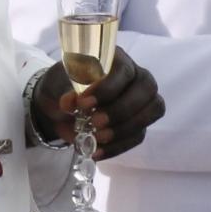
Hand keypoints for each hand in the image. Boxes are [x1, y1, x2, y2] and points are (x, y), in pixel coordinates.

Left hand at [33, 49, 164, 158]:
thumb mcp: (59, 82)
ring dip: (125, 129)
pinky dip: (118, 146)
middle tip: (96, 122)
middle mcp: (136, 77)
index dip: (107, 88)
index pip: (124, 70)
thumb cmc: (64, 85)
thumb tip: (69, 102)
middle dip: (121, 109)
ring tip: (98, 138)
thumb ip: (65, 89)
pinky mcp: (139, 123)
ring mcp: (141, 101)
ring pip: (151, 112)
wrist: (59, 106)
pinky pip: (138, 135)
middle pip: (146, 90)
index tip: (83, 102)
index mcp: (117, 60)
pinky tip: (98, 151)